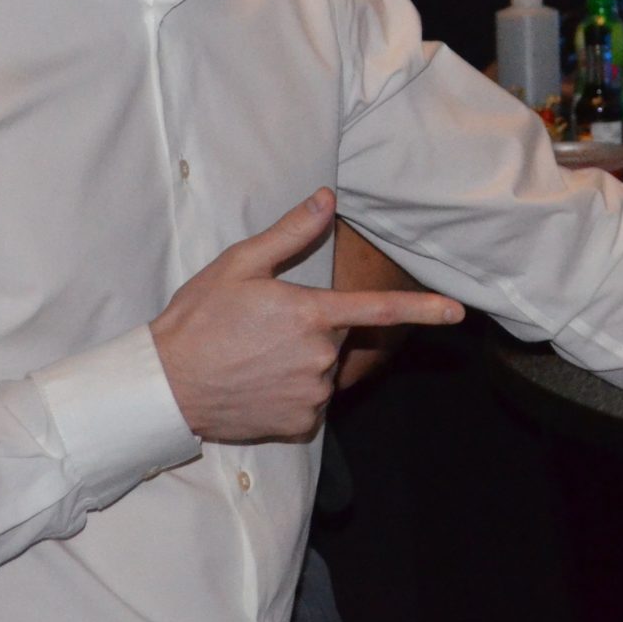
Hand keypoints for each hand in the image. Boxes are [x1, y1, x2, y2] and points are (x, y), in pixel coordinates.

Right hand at [151, 190, 462, 443]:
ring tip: (254, 357)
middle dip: (312, 328)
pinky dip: (292, 392)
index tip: (458, 312)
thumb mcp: (239, 265)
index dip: (423, 308)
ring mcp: (312, 394)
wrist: (165, 386)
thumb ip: (290, 232)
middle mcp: (320, 357)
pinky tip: (258, 383)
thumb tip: (326, 198)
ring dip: (301, 361)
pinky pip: (310, 402)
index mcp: (311, 314)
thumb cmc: (199, 319)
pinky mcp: (300, 423)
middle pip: (337, 336)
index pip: (379, 310)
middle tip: (262, 328)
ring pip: (323, 369)